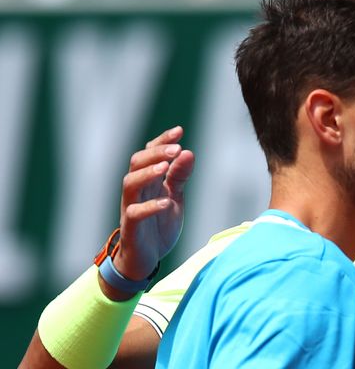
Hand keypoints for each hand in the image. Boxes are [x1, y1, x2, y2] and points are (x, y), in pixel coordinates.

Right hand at [113, 126, 194, 280]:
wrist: (146, 259)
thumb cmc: (158, 225)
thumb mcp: (175, 198)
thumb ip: (179, 177)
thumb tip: (188, 152)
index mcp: (148, 182)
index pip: (149, 155)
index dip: (162, 142)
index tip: (179, 131)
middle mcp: (136, 191)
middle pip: (137, 163)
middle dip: (155, 153)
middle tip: (176, 148)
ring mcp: (131, 208)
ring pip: (130, 184)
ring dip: (147, 173)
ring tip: (165, 167)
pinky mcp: (131, 227)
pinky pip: (134, 213)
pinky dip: (150, 206)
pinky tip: (166, 202)